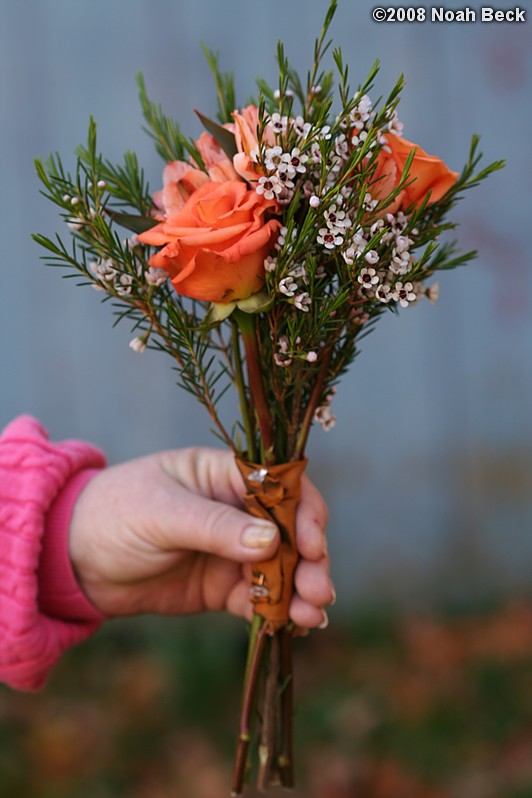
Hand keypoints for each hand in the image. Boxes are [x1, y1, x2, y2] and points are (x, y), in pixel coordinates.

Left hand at [69, 447, 333, 627]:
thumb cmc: (114, 514)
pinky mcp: (222, 587)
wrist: (74, 560)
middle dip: (309, 559)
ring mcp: (231, 550)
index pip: (279, 486)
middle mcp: (236, 510)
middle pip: (289, 530)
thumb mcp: (162, 514)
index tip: (310, 543)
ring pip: (281, 568)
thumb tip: (271, 540)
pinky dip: (279, 611)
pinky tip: (296, 626)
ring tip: (312, 615)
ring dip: (301, 589)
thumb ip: (214, 527)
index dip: (302, 511)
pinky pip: (259, 598)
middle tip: (319, 590)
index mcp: (223, 475)